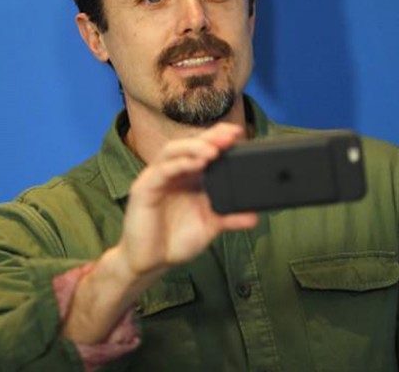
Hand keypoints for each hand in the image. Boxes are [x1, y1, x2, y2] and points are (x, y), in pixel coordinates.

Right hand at [114, 123, 257, 280]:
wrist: (150, 263)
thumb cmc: (175, 241)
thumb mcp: (209, 226)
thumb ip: (230, 218)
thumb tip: (254, 216)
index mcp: (187, 176)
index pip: (201, 149)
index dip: (218, 138)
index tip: (238, 134)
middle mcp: (171, 173)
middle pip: (188, 144)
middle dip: (209, 137)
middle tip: (230, 136)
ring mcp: (156, 179)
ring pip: (173, 151)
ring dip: (194, 147)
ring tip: (214, 150)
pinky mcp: (144, 189)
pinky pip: (161, 171)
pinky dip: (180, 164)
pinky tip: (197, 164)